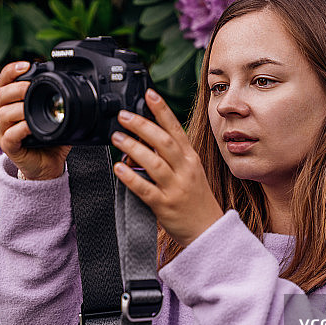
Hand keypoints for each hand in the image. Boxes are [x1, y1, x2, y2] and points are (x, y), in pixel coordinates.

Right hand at [0, 61, 70, 179]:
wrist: (48, 166)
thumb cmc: (50, 139)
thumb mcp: (55, 116)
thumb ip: (60, 102)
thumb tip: (75, 88)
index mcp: (12, 103)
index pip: (3, 82)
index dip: (10, 71)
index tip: (25, 66)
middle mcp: (4, 115)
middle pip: (0, 95)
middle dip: (15, 88)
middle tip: (30, 87)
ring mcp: (5, 131)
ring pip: (3, 114)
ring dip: (18, 108)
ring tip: (31, 106)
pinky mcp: (9, 146)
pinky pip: (10, 135)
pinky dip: (20, 128)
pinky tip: (30, 126)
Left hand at [110, 89, 223, 246]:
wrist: (209, 230)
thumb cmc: (196, 200)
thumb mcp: (190, 171)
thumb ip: (172, 155)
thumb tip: (148, 136)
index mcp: (190, 158)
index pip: (176, 128)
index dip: (162, 110)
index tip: (149, 93)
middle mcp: (184, 170)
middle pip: (163, 141)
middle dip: (143, 125)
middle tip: (123, 115)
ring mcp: (175, 187)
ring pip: (153, 163)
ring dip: (133, 147)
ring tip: (116, 137)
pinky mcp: (164, 205)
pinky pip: (145, 189)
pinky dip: (131, 177)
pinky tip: (119, 168)